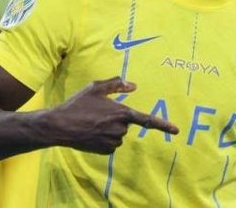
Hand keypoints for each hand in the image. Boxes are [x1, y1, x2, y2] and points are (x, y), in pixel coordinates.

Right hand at [46, 77, 178, 153]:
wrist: (60, 126)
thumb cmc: (78, 104)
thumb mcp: (95, 87)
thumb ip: (116, 84)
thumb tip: (133, 85)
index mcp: (121, 112)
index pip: (147, 119)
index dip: (163, 125)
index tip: (176, 130)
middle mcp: (120, 129)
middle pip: (125, 124)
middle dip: (115, 119)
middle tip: (96, 113)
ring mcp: (113, 141)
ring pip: (118, 135)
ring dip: (109, 129)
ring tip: (90, 123)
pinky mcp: (105, 151)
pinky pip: (110, 144)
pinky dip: (103, 139)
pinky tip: (90, 133)